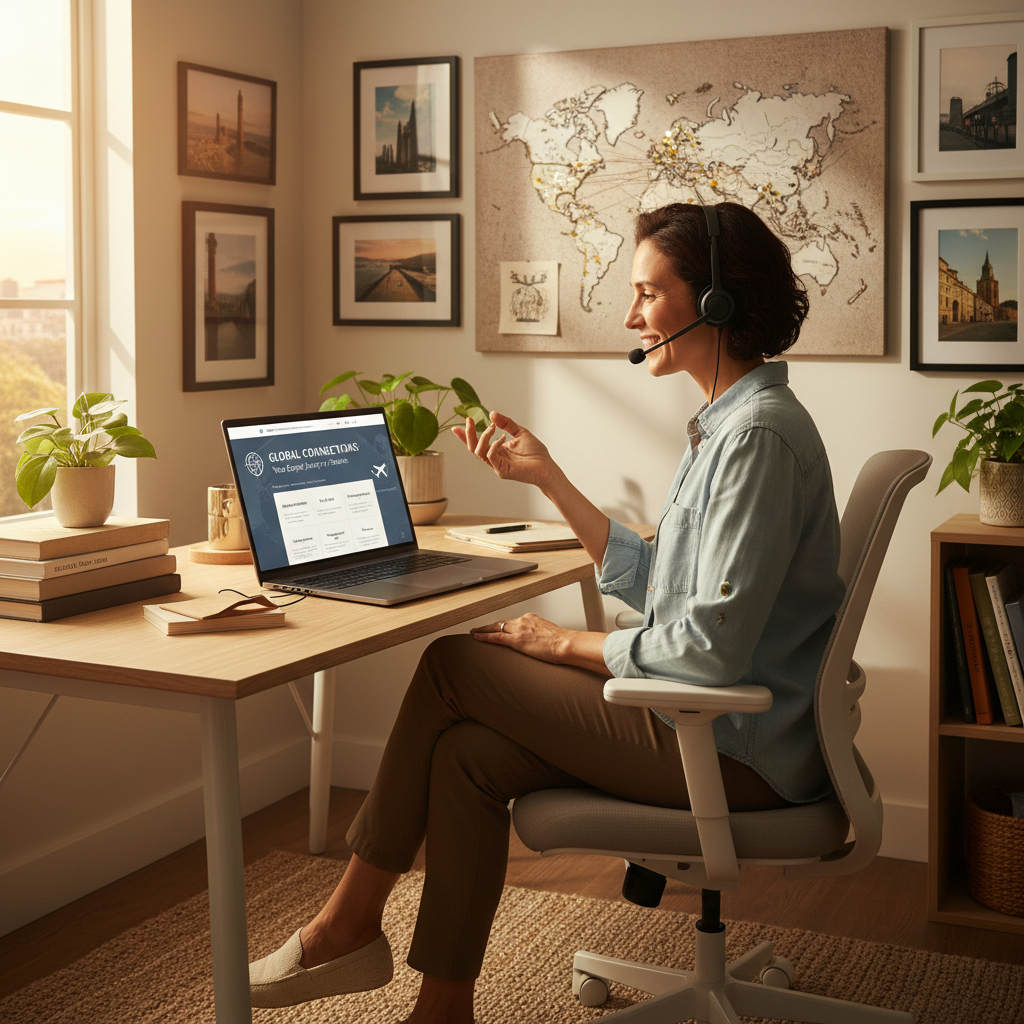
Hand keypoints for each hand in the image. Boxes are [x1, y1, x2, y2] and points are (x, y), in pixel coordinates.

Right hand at [452, 411, 557, 489]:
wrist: (547, 466)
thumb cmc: (535, 452)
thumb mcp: (520, 432)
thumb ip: (506, 423)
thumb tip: (492, 414)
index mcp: (496, 450)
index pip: (477, 443)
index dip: (466, 435)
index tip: (459, 424)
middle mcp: (494, 458)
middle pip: (473, 448)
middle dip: (468, 434)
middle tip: (469, 420)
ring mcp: (497, 466)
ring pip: (479, 452)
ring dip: (483, 437)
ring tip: (492, 427)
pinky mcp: (502, 471)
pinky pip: (491, 457)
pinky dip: (493, 445)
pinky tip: (502, 439)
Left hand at [470, 614, 609, 674]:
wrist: (566, 644)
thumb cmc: (562, 643)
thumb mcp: (549, 634)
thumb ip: (540, 635)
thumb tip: (538, 642)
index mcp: (531, 619)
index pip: (512, 622)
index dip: (502, 625)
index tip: (496, 627)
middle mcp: (523, 621)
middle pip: (501, 623)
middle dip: (489, 626)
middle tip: (478, 629)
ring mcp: (519, 629)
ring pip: (496, 628)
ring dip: (483, 630)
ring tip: (474, 633)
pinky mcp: (517, 640)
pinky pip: (496, 637)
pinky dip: (485, 636)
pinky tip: (477, 637)